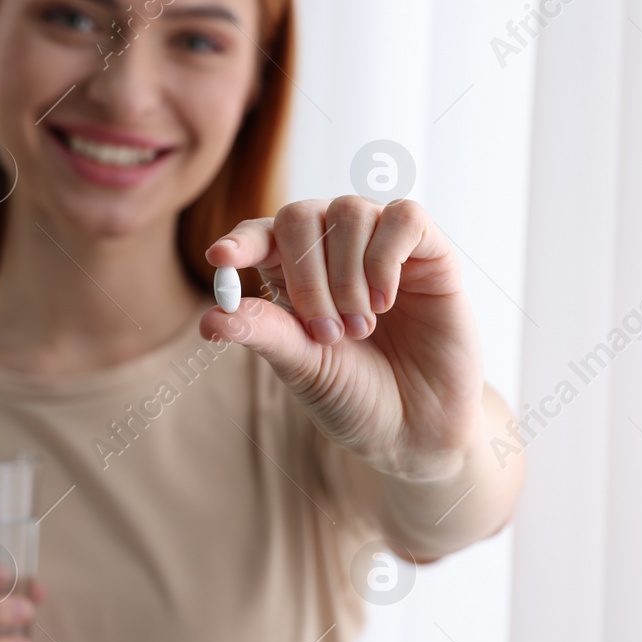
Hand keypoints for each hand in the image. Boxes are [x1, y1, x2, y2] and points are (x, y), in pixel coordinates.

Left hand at [201, 196, 484, 479]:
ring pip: (350, 211)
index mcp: (293, 274)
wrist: (418, 429)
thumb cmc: (355, 396)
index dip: (241, 241)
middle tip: (326, 333)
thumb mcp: (302, 367)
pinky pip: (404, 216)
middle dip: (305, 275)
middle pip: (300, 215)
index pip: (260, 235)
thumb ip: (263, 333)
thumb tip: (210, 318)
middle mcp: (336, 250)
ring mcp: (383, 246)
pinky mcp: (430, 252)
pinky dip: (385, 256)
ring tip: (360, 329)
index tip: (221, 259)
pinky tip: (386, 302)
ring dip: (348, 275)